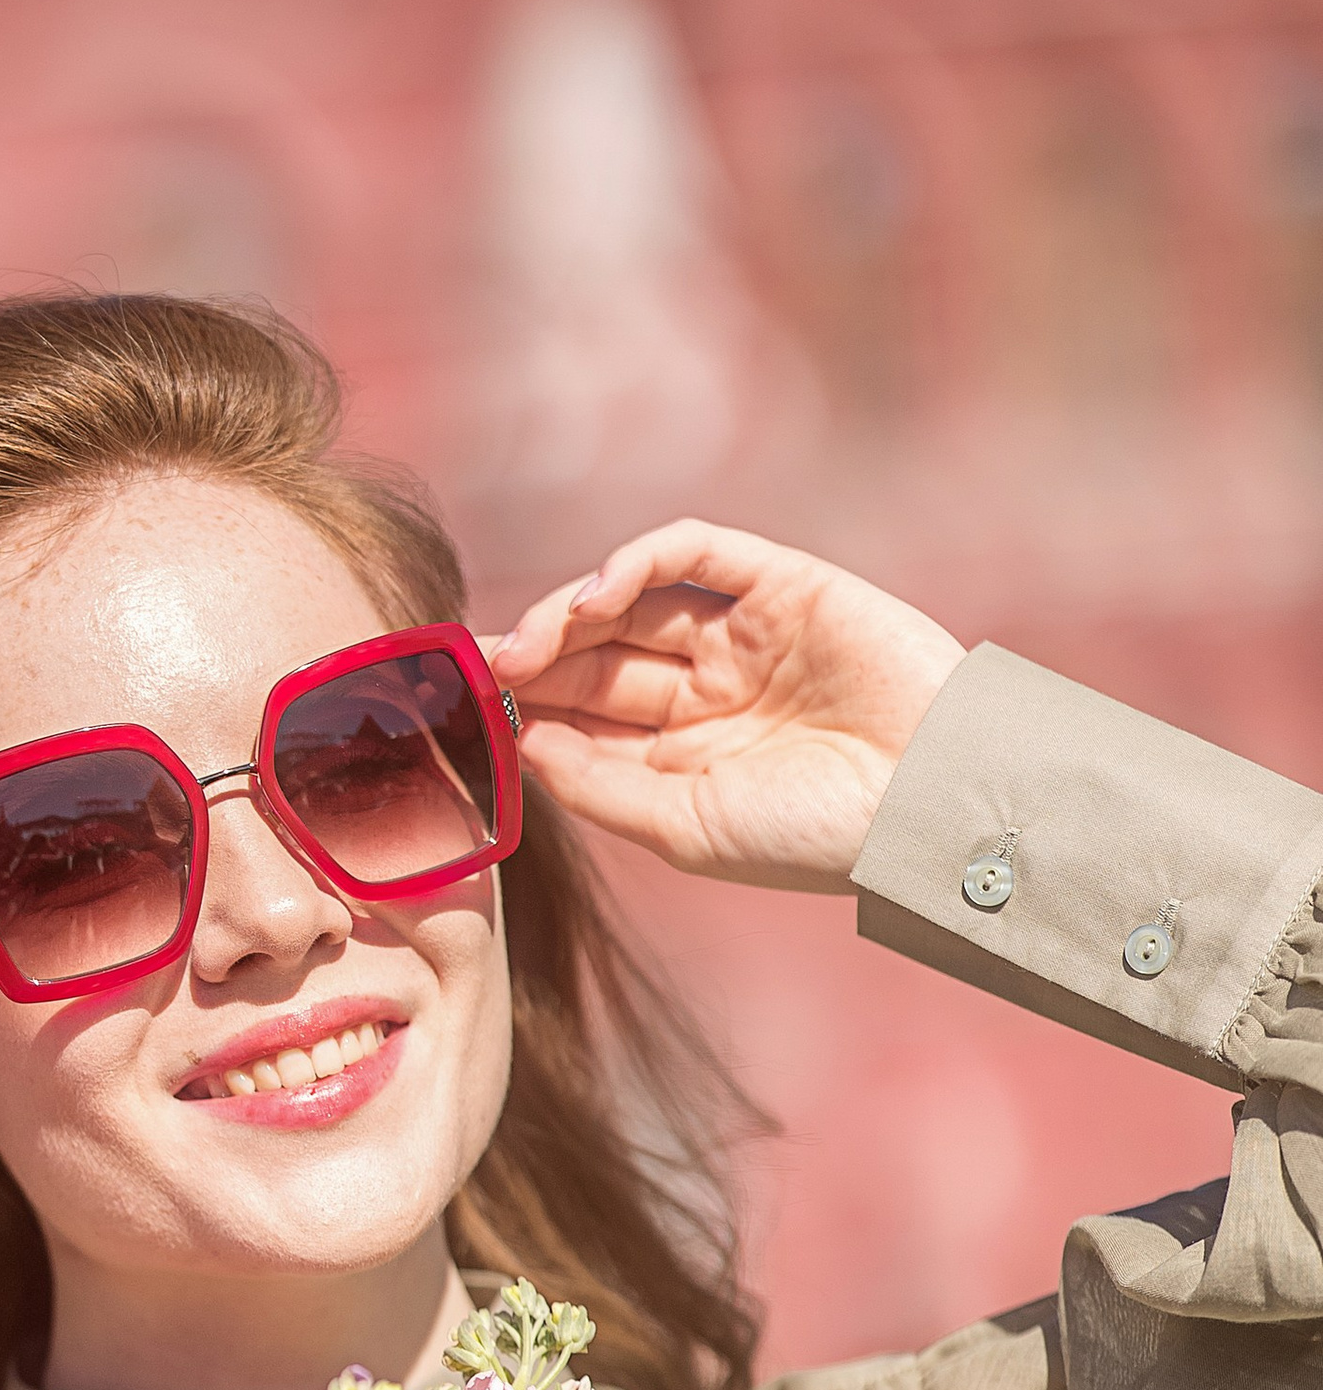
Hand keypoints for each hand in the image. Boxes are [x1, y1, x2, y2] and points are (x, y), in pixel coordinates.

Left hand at [485, 523, 966, 893]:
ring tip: (526, 642)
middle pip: (598, 656)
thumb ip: (597, 785)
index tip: (465, 706)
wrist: (925, 800)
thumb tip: (518, 739)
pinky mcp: (783, 583)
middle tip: (482, 664)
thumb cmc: (809, 838)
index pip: (583, 717)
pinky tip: (594, 598)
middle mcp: (708, 694)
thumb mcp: (683, 828)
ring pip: (634, 603)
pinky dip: (636, 560)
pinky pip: (695, 551)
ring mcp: (744, 635)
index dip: (523, 705)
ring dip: (571, 611)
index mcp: (683, 761)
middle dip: (536, 656)